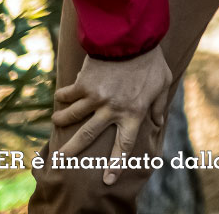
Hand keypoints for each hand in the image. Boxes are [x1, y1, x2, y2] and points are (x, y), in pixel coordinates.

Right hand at [52, 50, 172, 184]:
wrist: (131, 38)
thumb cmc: (150, 60)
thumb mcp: (162, 82)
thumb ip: (158, 104)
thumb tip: (158, 122)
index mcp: (133, 113)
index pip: (124, 145)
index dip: (116, 164)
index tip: (108, 180)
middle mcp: (112, 109)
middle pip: (89, 136)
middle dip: (73, 150)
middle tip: (62, 160)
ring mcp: (95, 98)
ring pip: (73, 116)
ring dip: (62, 120)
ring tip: (55, 123)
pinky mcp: (83, 84)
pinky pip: (68, 94)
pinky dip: (62, 97)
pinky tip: (59, 99)